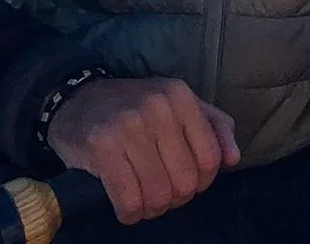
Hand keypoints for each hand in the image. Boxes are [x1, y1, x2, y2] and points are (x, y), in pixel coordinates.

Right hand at [45, 77, 239, 223]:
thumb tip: (233, 158)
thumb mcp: (178, 105)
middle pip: (185, 183)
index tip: (182, 180)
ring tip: (142, 198)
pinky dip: (130, 214)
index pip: (210, 159)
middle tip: (159, 191)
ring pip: (158, 195)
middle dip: (174, 198)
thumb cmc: (134, 108)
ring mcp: (128, 125)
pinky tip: (125, 206)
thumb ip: (214, 127)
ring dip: (151, 208)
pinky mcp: (101, 146)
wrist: (76, 100)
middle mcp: (157, 107)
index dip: (200, 182)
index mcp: (179, 96)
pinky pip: (129, 201)